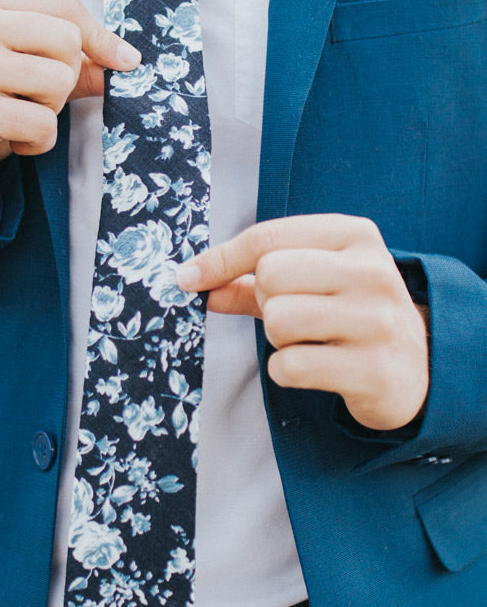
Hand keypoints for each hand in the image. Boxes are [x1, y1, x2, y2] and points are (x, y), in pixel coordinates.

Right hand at [0, 0, 140, 199]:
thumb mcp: (19, 70)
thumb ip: (70, 60)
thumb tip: (126, 59)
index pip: (64, 4)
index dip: (101, 36)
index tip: (123, 62)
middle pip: (68, 41)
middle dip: (67, 79)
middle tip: (35, 98)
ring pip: (59, 81)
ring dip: (51, 112)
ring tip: (19, 118)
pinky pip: (43, 125)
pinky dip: (38, 143)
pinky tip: (10, 141)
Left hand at [176, 214, 428, 430]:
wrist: (417, 367)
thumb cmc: (348, 312)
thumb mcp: (310, 280)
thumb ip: (249, 279)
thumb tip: (191, 280)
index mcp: (353, 235)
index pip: (267, 237)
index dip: (219, 259)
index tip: (187, 279)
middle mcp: (370, 271)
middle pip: (270, 275)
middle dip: (264, 300)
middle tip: (290, 314)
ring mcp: (376, 320)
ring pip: (278, 320)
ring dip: (277, 337)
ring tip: (307, 339)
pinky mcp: (373, 369)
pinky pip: (290, 366)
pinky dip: (286, 371)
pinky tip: (316, 367)